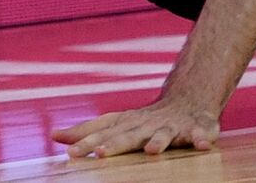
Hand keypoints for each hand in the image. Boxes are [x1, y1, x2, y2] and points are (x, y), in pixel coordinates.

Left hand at [51, 97, 219, 157]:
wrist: (189, 100)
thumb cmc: (146, 120)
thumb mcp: (118, 123)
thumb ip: (88, 130)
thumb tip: (54, 135)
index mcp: (128, 123)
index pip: (104, 130)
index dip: (88, 140)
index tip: (70, 152)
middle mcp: (148, 124)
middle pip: (129, 135)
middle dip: (115, 144)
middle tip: (99, 154)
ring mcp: (173, 126)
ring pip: (165, 134)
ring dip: (159, 141)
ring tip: (152, 151)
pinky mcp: (198, 127)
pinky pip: (201, 133)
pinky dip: (201, 137)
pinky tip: (201, 145)